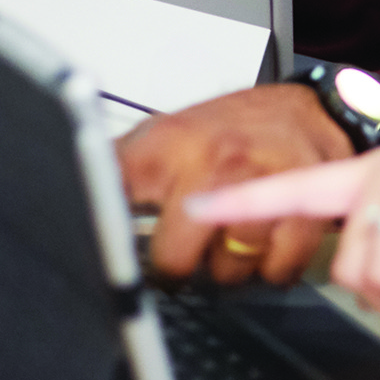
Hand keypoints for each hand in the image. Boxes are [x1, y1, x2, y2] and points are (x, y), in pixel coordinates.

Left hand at [118, 84, 355, 284]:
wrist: (308, 111)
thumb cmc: (234, 129)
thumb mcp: (165, 133)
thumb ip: (121, 167)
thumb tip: (70, 201)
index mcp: (170, 144)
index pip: (115, 199)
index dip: (107, 240)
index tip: (109, 259)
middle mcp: (217, 161)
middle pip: (176, 256)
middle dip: (179, 265)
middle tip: (186, 252)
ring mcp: (264, 185)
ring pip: (229, 269)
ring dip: (229, 268)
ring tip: (230, 242)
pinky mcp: (305, 207)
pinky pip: (276, 268)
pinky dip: (271, 268)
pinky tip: (266, 246)